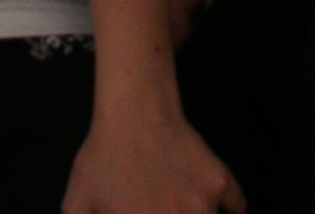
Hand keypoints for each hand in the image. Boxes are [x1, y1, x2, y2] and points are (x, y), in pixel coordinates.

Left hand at [63, 97, 241, 213]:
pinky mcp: (220, 183)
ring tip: (183, 205)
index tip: (148, 213)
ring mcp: (204, 205)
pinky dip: (230, 209)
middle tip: (166, 208)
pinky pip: (236, 205)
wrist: (134, 112)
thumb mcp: (78, 205)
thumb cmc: (102, 159)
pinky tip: (217, 206)